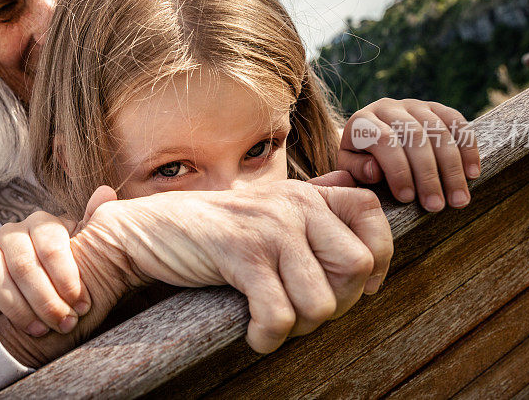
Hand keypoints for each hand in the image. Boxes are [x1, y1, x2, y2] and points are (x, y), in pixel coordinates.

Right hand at [0, 211, 90, 337]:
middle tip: (64, 323)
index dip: (67, 278)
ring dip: (17, 308)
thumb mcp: (85, 247)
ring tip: (39, 329)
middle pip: (24, 266)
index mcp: (44, 223)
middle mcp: (14, 231)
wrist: (39, 285)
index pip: (52, 247)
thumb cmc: (66, 268)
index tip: (82, 304)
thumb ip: (94, 224)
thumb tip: (106, 193)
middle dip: (46, 300)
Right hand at [81, 172, 391, 353]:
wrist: (149, 228)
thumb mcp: (266, 208)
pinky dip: (268, 338)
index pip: (372, 213)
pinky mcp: (240, 254)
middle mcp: (294, 205)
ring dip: (300, 327)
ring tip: (274, 321)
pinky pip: (279, 316)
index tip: (360, 284)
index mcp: (305, 195)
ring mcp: (268, 229)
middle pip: (357, 266)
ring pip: (322, 302)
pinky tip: (252, 333)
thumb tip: (350, 190)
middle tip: (304, 310)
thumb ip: (310, 203)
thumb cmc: (213, 228)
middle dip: (338, 303)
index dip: (379, 255)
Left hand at [338, 98, 480, 210]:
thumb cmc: (360, 161)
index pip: (384, 141)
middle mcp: (388, 107)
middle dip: (428, 175)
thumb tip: (375, 171)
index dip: (397, 170)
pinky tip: (472, 174)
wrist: (370, 138)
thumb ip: (356, 170)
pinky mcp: (436, 107)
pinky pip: (458, 123)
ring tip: (459, 200)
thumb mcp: (349, 168)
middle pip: (415, 137)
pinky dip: (468, 148)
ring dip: (452, 168)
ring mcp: (414, 104)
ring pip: (439, 132)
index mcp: (362, 122)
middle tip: (436, 206)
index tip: (407, 199)